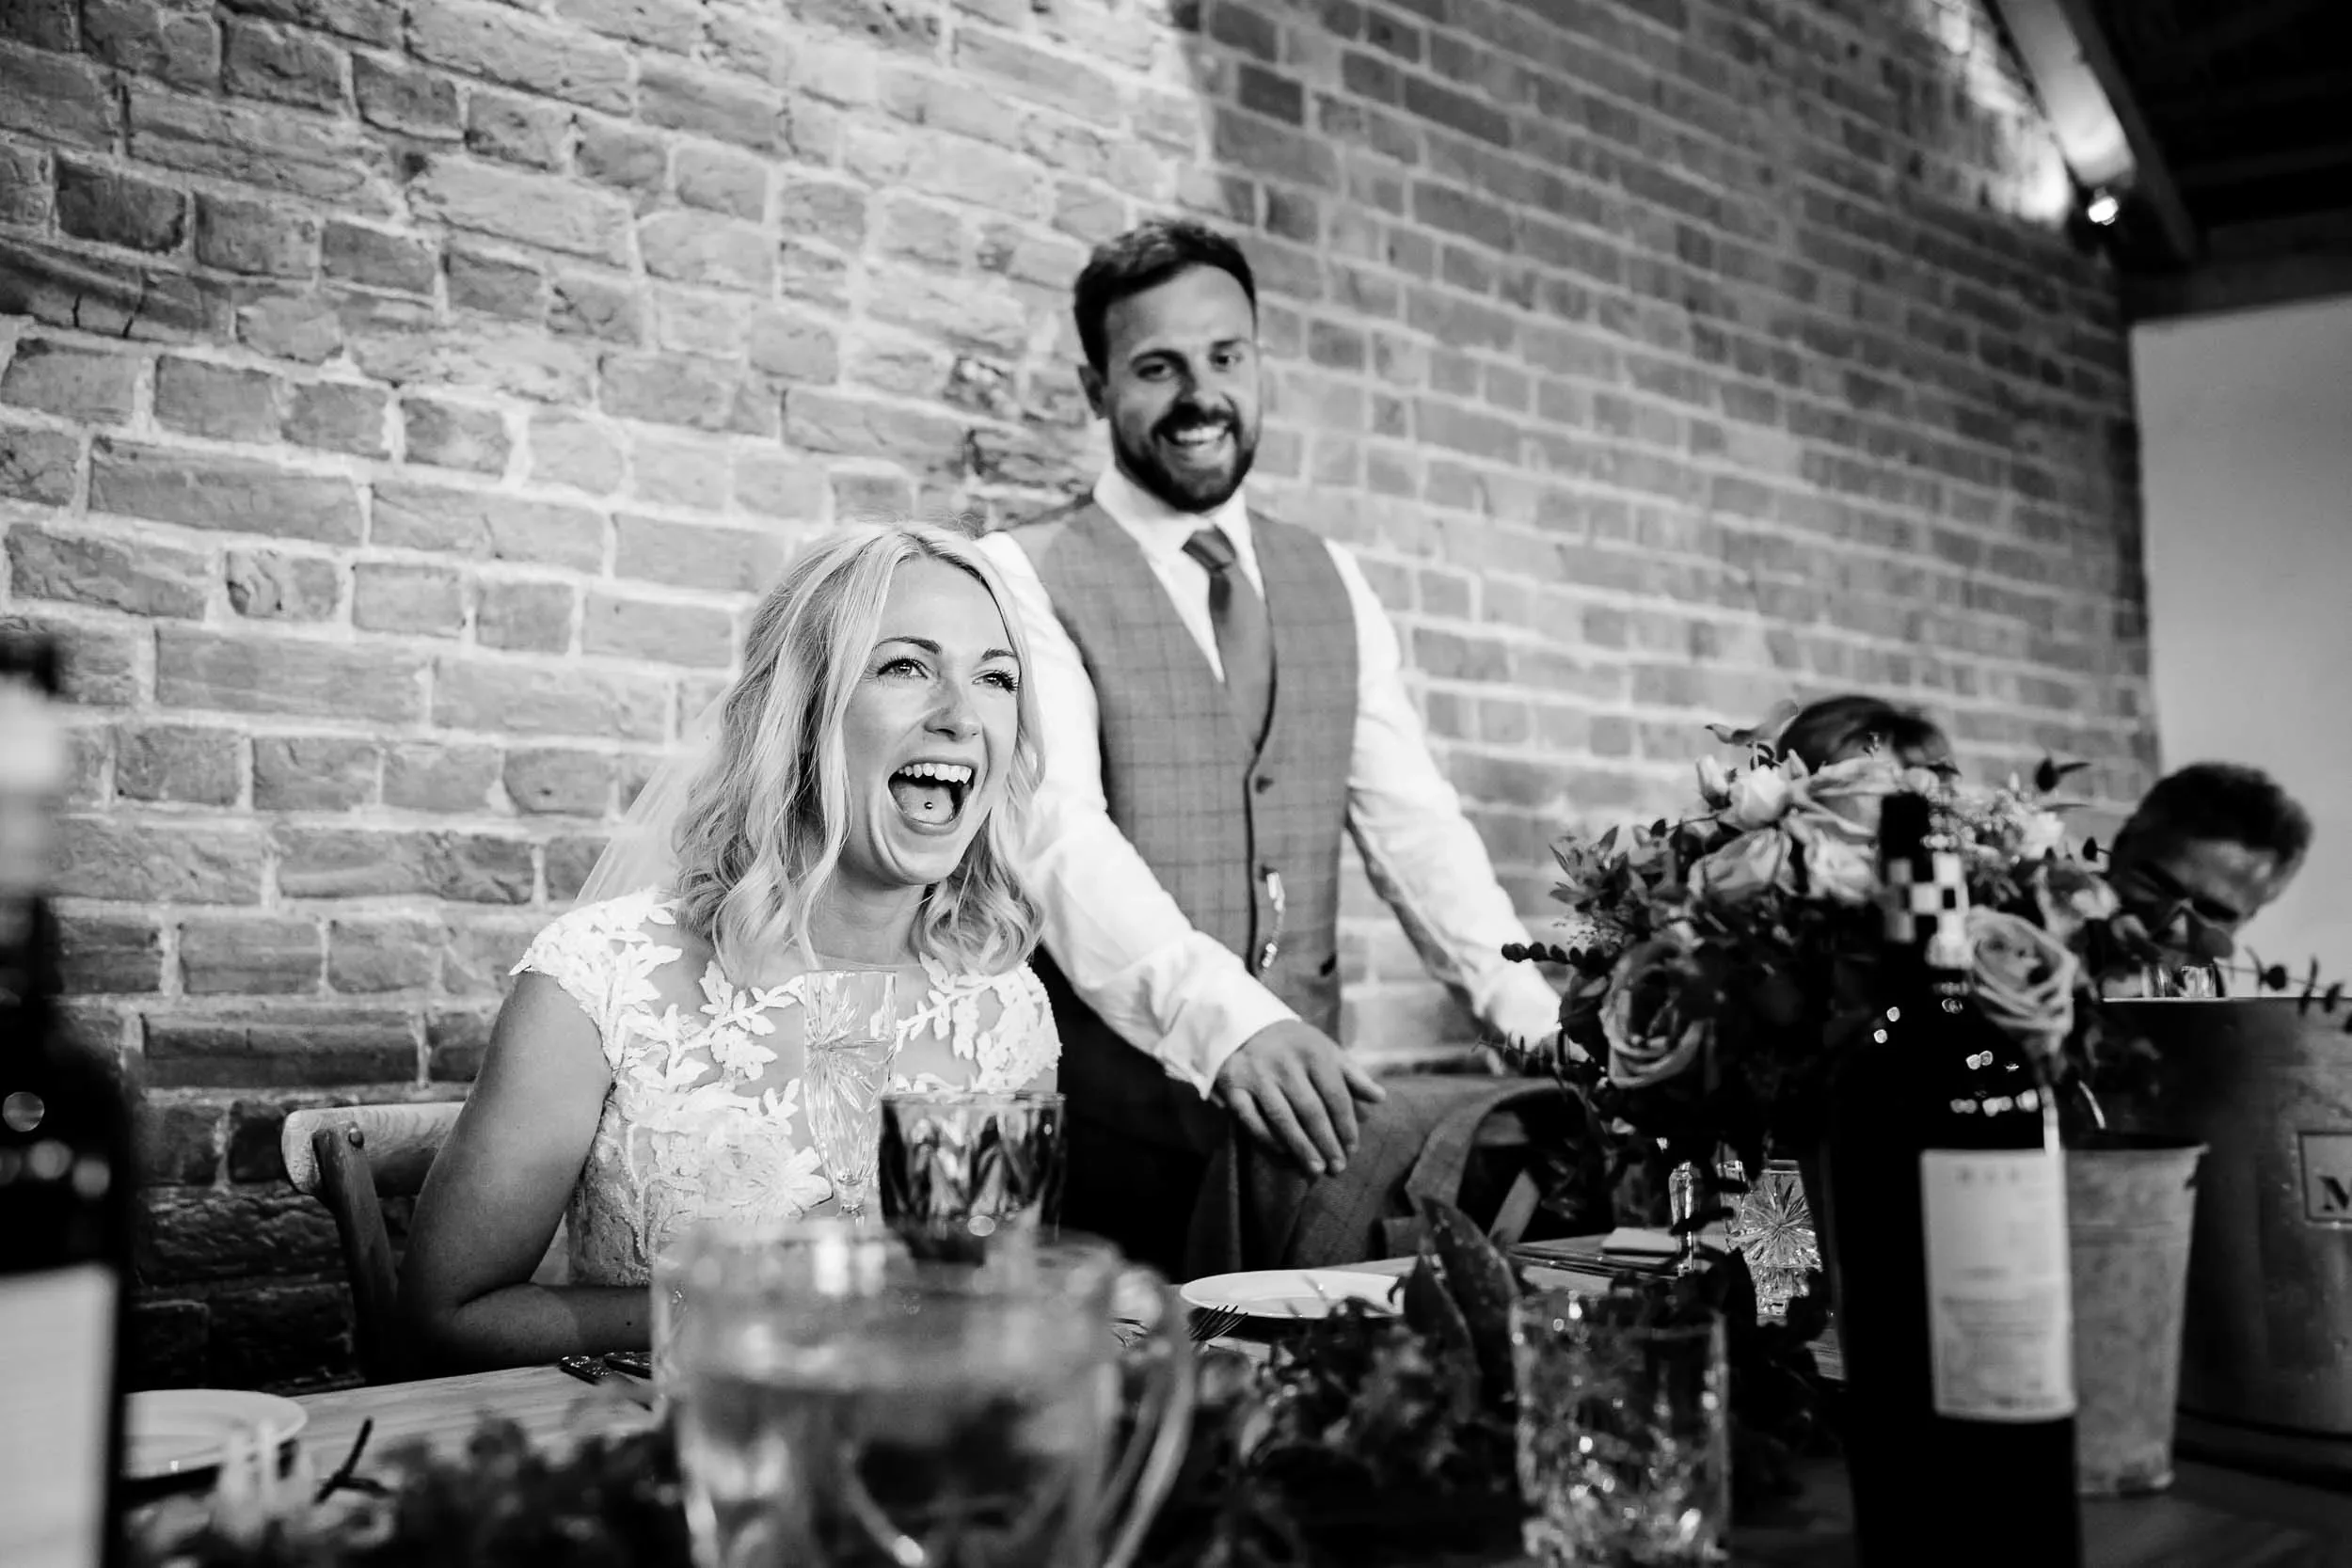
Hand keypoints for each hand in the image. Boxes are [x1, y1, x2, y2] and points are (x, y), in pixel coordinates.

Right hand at [1212, 1021, 1386, 1177]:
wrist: (1247, 1026)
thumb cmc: (1296, 1046)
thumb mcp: (1326, 1050)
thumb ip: (1352, 1075)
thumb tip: (1380, 1098)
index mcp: (1313, 1052)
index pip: (1335, 1095)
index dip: (1346, 1125)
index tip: (1352, 1148)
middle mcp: (1285, 1063)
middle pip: (1311, 1110)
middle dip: (1327, 1142)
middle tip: (1337, 1167)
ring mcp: (1257, 1075)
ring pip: (1282, 1118)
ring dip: (1301, 1147)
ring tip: (1316, 1169)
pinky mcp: (1233, 1086)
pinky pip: (1252, 1119)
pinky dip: (1269, 1139)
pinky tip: (1284, 1153)